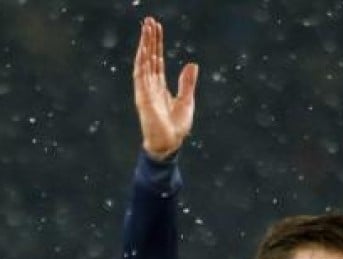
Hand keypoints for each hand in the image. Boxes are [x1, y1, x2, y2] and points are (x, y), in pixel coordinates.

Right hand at [133, 16, 198, 159]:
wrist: (170, 143)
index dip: (156, 45)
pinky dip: (142, 62)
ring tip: (146, 28)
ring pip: (143, 62)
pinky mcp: (143, 97)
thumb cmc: (176, 126)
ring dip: (144, 45)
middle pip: (149, 57)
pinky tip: (143, 49)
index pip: (157, 60)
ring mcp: (145, 90)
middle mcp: (150, 85)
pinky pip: (140, 75)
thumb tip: (192, 64)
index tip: (156, 29)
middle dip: (149, 39)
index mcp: (159, 86)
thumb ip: (187, 83)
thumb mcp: (187, 101)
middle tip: (149, 21)